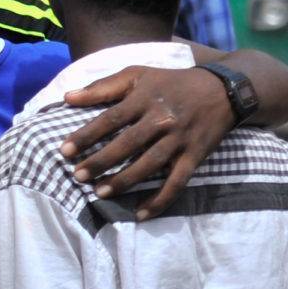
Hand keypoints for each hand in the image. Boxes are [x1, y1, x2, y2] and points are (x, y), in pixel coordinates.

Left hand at [58, 64, 237, 217]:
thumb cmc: (171, 83)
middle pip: (127, 144)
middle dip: (101, 161)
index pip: (110, 119)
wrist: (222, 90)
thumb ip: (102, 86)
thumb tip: (67, 98)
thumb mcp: (137, 75)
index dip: (87, 135)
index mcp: (144, 98)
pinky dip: (160, 200)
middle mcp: (161, 119)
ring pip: (150, 164)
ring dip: (124, 181)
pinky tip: (140, 214)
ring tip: (100, 193)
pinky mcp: (195, 157)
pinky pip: (177, 182)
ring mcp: (179, 140)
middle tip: (78, 176)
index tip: (64, 151)